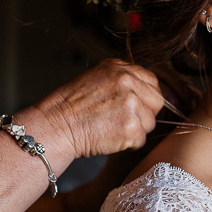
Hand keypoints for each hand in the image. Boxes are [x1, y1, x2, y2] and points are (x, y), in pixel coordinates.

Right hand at [25, 59, 165, 159]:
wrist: (55, 126)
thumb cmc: (70, 107)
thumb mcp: (96, 79)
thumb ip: (122, 81)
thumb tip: (145, 92)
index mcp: (119, 67)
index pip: (151, 81)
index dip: (145, 97)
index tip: (135, 106)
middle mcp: (127, 81)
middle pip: (156, 101)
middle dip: (144, 113)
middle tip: (122, 120)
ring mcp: (131, 104)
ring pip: (150, 122)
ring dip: (135, 130)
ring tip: (111, 128)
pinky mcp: (131, 127)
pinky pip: (141, 140)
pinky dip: (128, 144)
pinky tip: (109, 138)